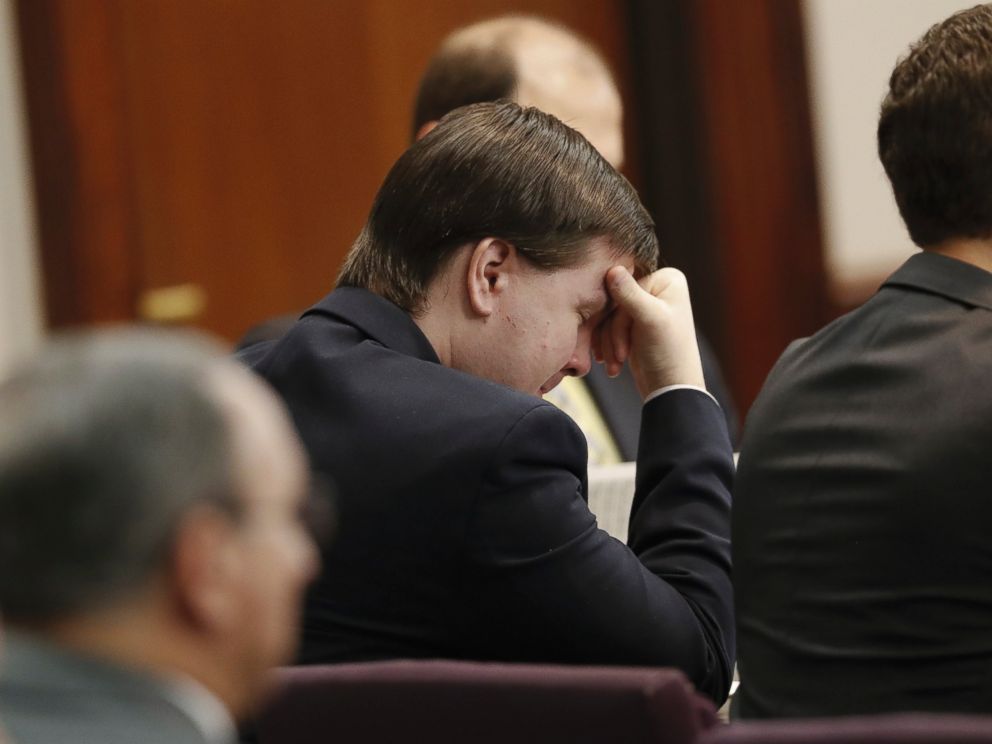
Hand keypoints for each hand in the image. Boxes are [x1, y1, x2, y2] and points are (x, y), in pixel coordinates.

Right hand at [595, 266, 705, 398]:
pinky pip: (609, 327)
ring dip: (609, 343)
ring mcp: (646, 306)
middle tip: (619, 356)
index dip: (620, 316)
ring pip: (609, 316)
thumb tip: (612, 268)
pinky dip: (608, 346)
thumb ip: (629, 294)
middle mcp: (658, 288)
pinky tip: (613, 364)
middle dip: (613, 333)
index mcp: (668, 279)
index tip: (625, 342)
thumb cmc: (667, 353)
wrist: (670, 388)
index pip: (626, 287)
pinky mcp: (636, 324)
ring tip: (616, 365)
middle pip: (616, 301)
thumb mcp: (649, 320)